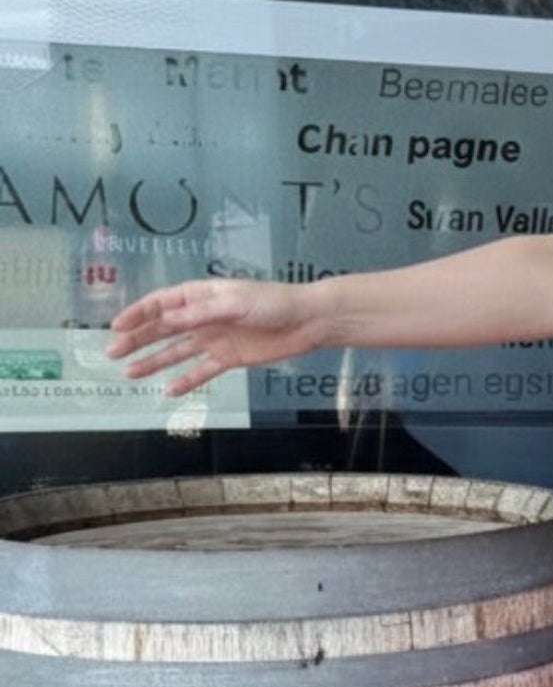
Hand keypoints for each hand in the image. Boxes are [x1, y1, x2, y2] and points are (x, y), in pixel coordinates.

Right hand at [106, 279, 326, 395]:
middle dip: (137, 340)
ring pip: (177, 352)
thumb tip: (167, 319)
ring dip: (153, 361)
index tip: (116, 327)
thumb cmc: (272, 303)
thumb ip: (200, 313)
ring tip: (129, 373)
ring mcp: (215, 339)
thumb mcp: (234, 303)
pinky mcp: (229, 358)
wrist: (306, 322)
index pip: (161, 304)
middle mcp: (203, 317)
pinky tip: (168, 390)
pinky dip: (186, 380)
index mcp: (201, 296)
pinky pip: (202, 371)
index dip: (138, 314)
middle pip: (163, 329)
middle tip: (112, 353)